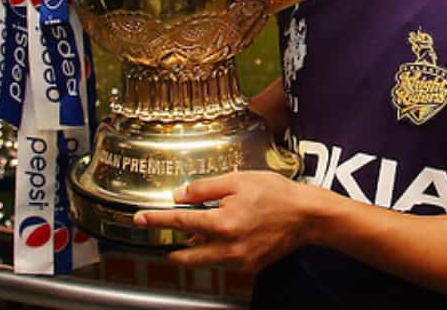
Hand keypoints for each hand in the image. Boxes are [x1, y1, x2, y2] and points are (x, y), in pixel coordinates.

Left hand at [133, 171, 318, 271]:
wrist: (307, 215)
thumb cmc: (276, 193)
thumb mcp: (238, 180)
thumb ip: (205, 188)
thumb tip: (180, 196)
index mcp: (223, 223)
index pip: (180, 221)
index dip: (157, 219)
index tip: (139, 219)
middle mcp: (228, 247)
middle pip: (187, 256)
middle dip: (173, 249)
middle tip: (165, 239)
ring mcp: (240, 261)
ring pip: (205, 261)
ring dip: (195, 250)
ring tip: (199, 233)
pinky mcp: (250, 267)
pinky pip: (224, 263)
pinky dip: (216, 253)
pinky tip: (223, 237)